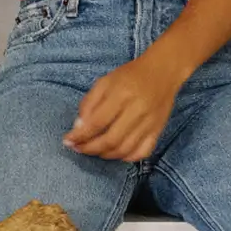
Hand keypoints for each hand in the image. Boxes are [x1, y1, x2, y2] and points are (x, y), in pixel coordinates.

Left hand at [64, 55, 183, 162]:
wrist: (162, 72)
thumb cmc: (129, 76)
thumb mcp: (104, 82)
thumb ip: (89, 103)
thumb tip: (78, 128)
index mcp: (122, 95)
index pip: (97, 122)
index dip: (80, 135)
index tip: (67, 141)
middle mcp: (137, 111)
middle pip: (111, 140)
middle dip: (89, 148)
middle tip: (77, 148)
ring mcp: (150, 123)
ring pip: (125, 149)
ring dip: (105, 155)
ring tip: (92, 150)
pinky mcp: (158, 130)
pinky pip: (142, 152)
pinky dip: (126, 158)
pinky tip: (115, 153)